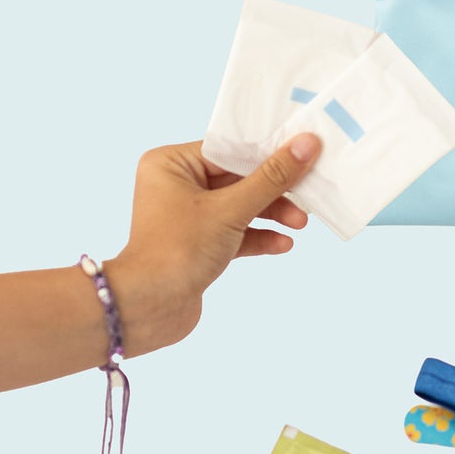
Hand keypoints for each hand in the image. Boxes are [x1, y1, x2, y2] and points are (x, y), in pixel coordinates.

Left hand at [106, 134, 322, 355]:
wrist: (148, 309)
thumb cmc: (178, 250)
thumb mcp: (231, 210)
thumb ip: (271, 178)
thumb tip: (306, 144)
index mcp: (171, 164)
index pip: (228, 150)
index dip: (266, 153)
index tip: (302, 153)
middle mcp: (175, 185)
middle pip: (236, 178)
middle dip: (273, 190)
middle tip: (307, 195)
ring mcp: (186, 217)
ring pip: (238, 206)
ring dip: (270, 214)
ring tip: (300, 224)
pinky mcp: (197, 245)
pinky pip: (233, 232)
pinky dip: (257, 236)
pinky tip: (283, 244)